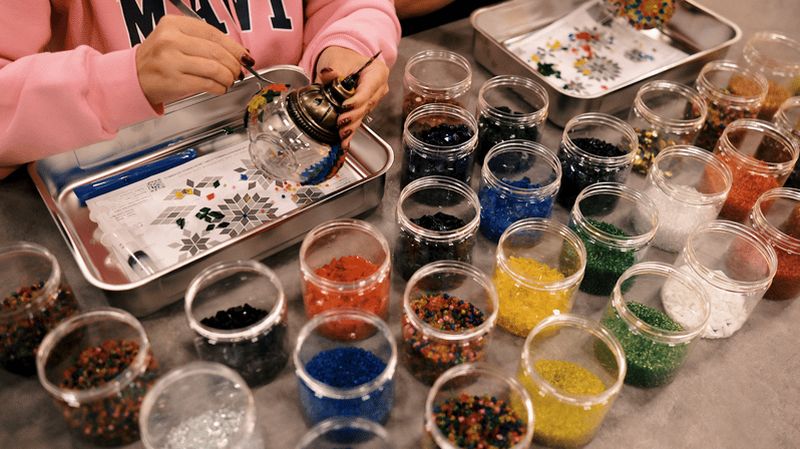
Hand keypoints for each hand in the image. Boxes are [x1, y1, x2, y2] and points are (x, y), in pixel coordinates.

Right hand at [136, 15, 250, 107]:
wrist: (134, 77)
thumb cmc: (159, 60)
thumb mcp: (176, 40)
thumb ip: (202, 42)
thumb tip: (237, 53)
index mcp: (173, 24)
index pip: (213, 33)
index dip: (234, 47)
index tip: (244, 56)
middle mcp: (171, 40)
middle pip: (216, 51)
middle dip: (234, 64)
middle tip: (238, 71)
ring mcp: (171, 60)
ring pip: (214, 68)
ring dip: (228, 77)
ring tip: (229, 80)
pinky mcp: (174, 81)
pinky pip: (206, 84)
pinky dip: (219, 87)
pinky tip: (220, 88)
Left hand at [315, 46, 389, 148]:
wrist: (342, 60)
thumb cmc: (342, 57)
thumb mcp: (336, 59)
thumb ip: (332, 70)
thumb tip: (329, 74)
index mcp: (377, 72)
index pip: (368, 89)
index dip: (357, 100)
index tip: (345, 107)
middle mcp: (379, 87)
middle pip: (367, 104)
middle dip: (354, 116)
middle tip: (341, 124)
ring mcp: (373, 98)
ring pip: (363, 114)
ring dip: (352, 125)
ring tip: (343, 135)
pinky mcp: (365, 107)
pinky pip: (359, 118)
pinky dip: (351, 129)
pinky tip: (346, 141)